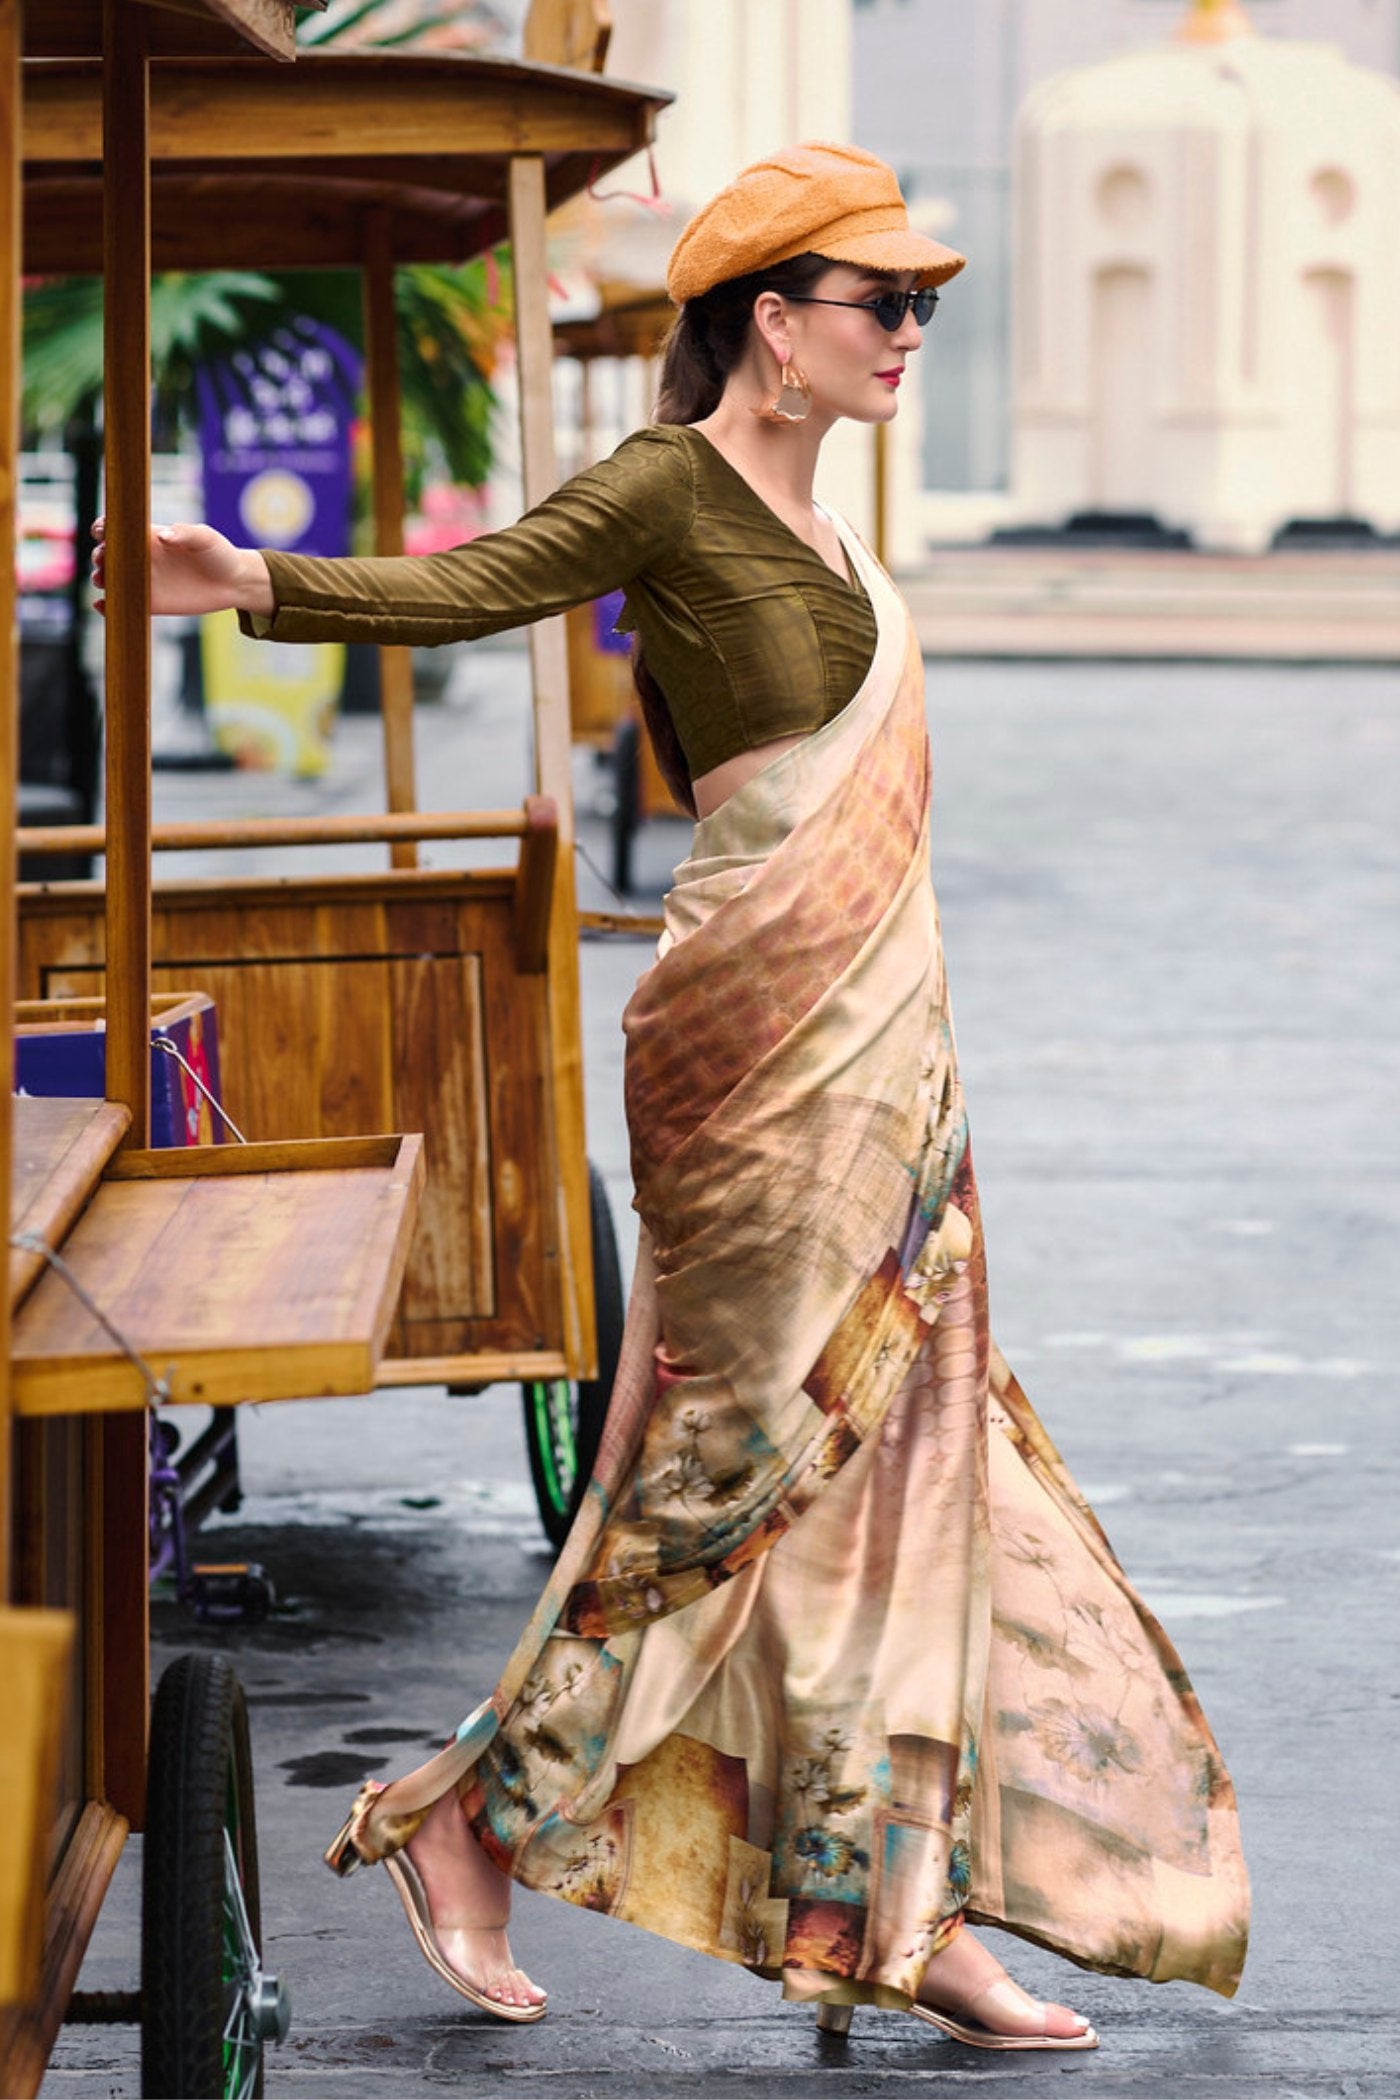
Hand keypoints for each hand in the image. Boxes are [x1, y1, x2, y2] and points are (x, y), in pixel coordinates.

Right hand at [90, 519, 273, 618]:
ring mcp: (144, 581)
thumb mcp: (205, 538)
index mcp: (149, 537)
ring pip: (110, 579)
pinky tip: (102, 606)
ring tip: (103, 580)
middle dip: (98, 555)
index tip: (101, 531)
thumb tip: (163, 536)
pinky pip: (122, 605)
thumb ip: (185, 533)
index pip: (117, 529)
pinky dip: (107, 606)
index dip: (103, 528)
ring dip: (100, 579)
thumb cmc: (219, 554)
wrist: (234, 584)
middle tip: (103, 559)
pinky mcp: (151, 604)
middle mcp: (142, 558)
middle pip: (107, 554)